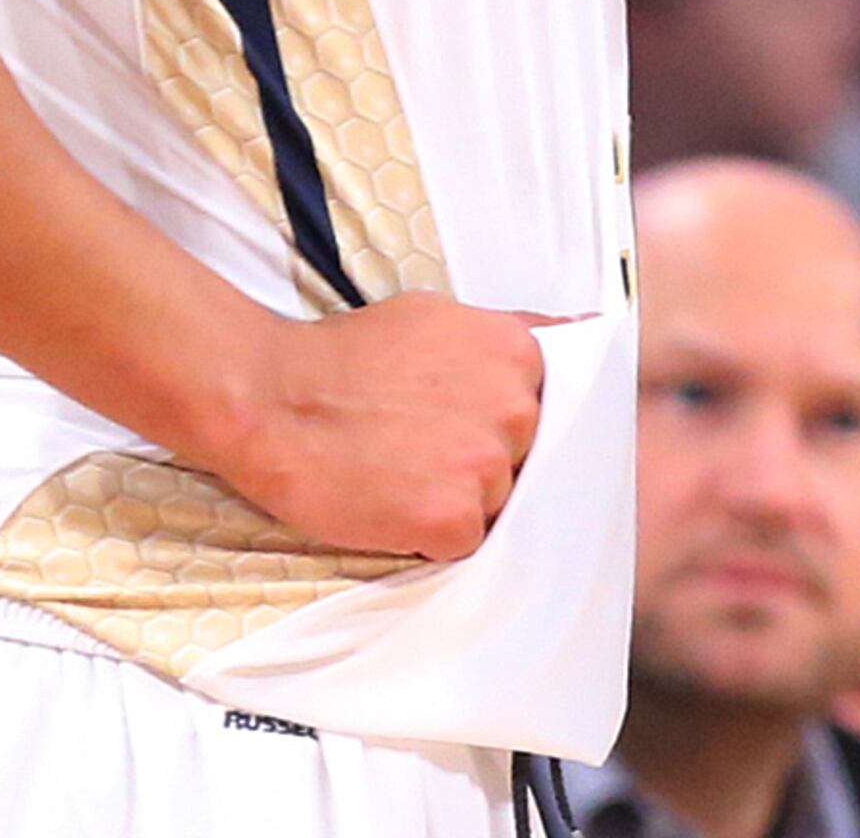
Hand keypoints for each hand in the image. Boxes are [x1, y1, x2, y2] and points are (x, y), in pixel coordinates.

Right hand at [199, 294, 558, 560]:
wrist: (269, 398)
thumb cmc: (348, 358)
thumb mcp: (441, 318)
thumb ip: (518, 332)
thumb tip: (590, 327)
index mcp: (520, 354)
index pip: (549, 410)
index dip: (501, 423)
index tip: (461, 422)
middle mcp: (516, 409)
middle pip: (526, 459)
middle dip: (482, 460)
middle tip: (420, 445)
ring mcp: (486, 466)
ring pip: (498, 503)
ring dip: (457, 498)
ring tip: (400, 470)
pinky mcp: (453, 519)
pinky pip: (467, 541)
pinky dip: (432, 533)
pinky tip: (393, 500)